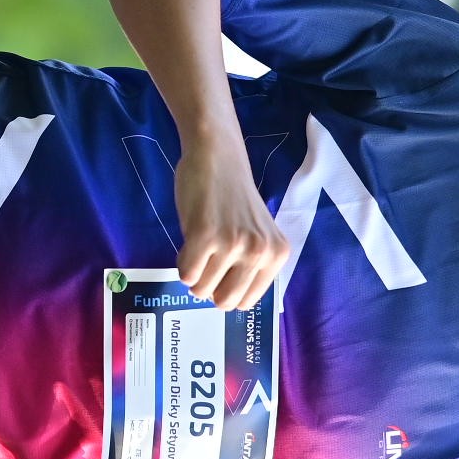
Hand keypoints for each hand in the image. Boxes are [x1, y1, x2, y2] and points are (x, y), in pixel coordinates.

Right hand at [175, 148, 289, 310]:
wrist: (217, 157)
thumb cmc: (234, 198)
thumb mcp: (257, 235)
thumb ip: (251, 266)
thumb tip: (227, 302)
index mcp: (276, 255)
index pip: (246, 302)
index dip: (227, 290)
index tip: (222, 272)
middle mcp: (259, 252)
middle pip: (224, 302)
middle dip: (209, 288)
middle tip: (207, 263)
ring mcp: (232, 244)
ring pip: (201, 289)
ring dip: (194, 273)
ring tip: (200, 246)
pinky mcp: (204, 235)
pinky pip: (185, 273)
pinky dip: (181, 262)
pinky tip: (190, 239)